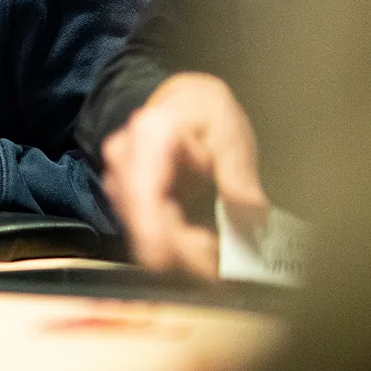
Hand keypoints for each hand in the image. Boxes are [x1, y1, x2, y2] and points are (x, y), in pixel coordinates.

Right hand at [102, 73, 267, 278]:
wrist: (182, 105)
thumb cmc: (205, 114)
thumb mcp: (231, 133)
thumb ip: (239, 173)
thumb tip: (252, 212)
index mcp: (149, 136)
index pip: (144, 197)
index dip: (166, 239)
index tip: (205, 265)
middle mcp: (124, 159)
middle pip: (143, 226)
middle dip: (184, 254)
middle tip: (223, 263)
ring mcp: (118, 182)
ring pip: (142, 237)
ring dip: (180, 254)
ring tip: (217, 250)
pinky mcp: (124, 202)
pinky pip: (145, 236)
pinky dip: (173, 248)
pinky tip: (199, 244)